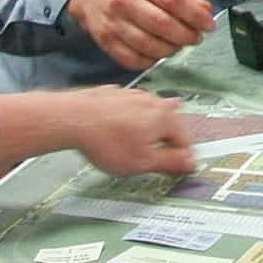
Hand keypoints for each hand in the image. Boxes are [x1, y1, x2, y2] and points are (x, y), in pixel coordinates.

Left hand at [58, 86, 196, 177]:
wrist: (72, 118)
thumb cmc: (107, 141)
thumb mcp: (143, 162)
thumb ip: (170, 162)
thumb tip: (190, 163)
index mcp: (165, 118)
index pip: (185, 140)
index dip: (184, 157)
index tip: (181, 168)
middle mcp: (152, 102)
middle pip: (170, 122)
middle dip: (171, 137)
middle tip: (171, 150)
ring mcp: (132, 95)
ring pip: (150, 111)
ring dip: (152, 124)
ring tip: (149, 136)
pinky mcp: (113, 94)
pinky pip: (129, 107)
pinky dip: (130, 117)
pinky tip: (121, 126)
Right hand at [68, 0, 214, 71]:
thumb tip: (205, 11)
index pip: (174, 0)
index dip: (196, 16)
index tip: (208, 25)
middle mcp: (124, 1)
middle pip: (163, 25)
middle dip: (186, 36)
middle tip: (195, 37)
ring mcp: (113, 23)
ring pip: (150, 46)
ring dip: (171, 49)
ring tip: (178, 44)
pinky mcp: (106, 42)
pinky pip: (134, 60)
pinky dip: (152, 60)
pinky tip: (158, 52)